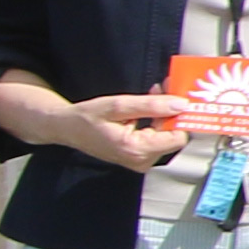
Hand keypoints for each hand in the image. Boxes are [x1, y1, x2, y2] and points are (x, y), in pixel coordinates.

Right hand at [67, 90, 185, 175]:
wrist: (66, 129)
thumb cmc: (87, 117)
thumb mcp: (118, 106)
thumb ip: (150, 106)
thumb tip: (181, 105)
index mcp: (137, 150)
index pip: (178, 137)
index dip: (180, 116)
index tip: (177, 95)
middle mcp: (142, 160)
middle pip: (173, 136)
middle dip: (171, 111)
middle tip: (165, 87)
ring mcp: (140, 161)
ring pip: (166, 135)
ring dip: (164, 113)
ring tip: (155, 91)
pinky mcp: (139, 156)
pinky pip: (157, 137)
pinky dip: (156, 119)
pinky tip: (148, 103)